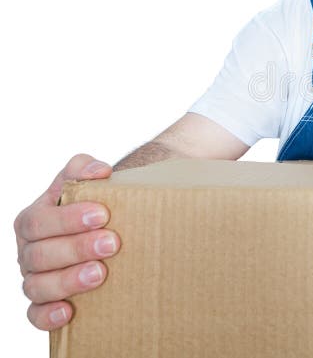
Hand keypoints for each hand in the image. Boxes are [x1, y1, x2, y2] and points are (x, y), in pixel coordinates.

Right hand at [14, 154, 119, 329]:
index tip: (102, 214)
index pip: (40, 220)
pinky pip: (36, 315)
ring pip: (37, 286)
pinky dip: (48, 316)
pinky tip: (69, 311)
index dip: (68, 219)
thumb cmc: (94, 203)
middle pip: (40, 254)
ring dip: (68, 281)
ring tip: (100, 274)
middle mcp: (29, 251)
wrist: (106, 227)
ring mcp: (35, 278)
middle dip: (77, 248)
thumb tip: (99, 171)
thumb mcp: (86, 181)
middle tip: (112, 243)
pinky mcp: (44, 303)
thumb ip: (84, 168)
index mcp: (34, 219)